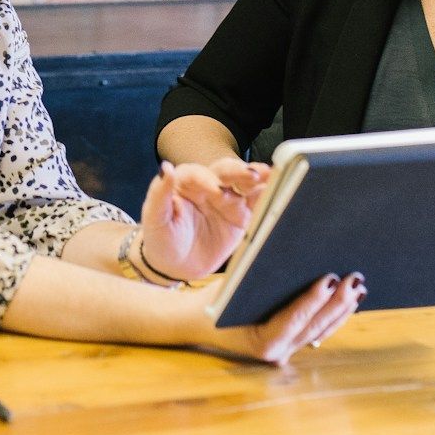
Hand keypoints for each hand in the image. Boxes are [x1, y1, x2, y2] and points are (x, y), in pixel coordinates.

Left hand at [136, 158, 271, 282]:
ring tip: (271, 175)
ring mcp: (227, 199)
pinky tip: (280, 189)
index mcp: (185, 182)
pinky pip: (256, 202)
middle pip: (225, 172)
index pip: (197, 174)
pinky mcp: (241, 215)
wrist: (176, 266)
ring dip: (258, 178)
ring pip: (244, 183)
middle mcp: (209, 185)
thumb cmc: (161, 239)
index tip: (215, 191)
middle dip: (239, 172)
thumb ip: (159, 194)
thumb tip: (165, 168)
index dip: (207, 180)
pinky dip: (268, 195)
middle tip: (252, 175)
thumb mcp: (154, 219)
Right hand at [190, 273, 364, 365]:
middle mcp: (276, 353)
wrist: (198, 322)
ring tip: (358, 287)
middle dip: (337, 303)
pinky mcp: (291, 344)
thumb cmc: (214, 301)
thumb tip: (292, 254)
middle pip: (314, 327)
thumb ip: (259, 277)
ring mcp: (286, 352)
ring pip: (321, 331)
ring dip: (342, 310)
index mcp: (260, 343)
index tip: (330, 279)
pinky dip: (333, 315)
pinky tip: (349, 301)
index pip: (293, 320)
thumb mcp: (232, 287)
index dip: (313, 300)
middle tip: (354, 279)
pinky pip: (317, 332)